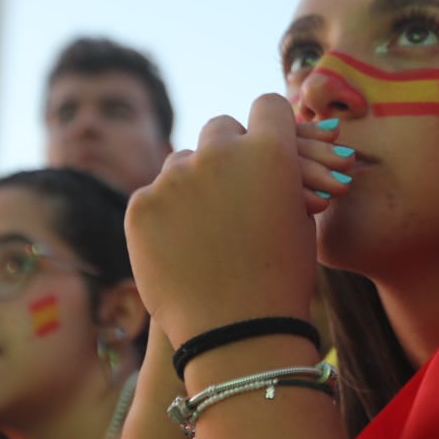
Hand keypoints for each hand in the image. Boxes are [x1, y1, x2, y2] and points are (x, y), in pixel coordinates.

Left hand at [126, 98, 348, 337]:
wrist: (237, 332)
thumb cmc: (281, 279)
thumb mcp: (299, 220)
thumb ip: (280, 177)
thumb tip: (266, 147)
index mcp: (272, 152)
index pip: (269, 106)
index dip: (271, 125)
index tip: (269, 142)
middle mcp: (221, 153)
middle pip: (221, 128)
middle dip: (228, 150)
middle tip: (234, 186)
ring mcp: (175, 177)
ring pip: (183, 162)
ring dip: (194, 183)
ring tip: (208, 230)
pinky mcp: (140, 204)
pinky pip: (155, 194)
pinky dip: (167, 214)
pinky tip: (182, 246)